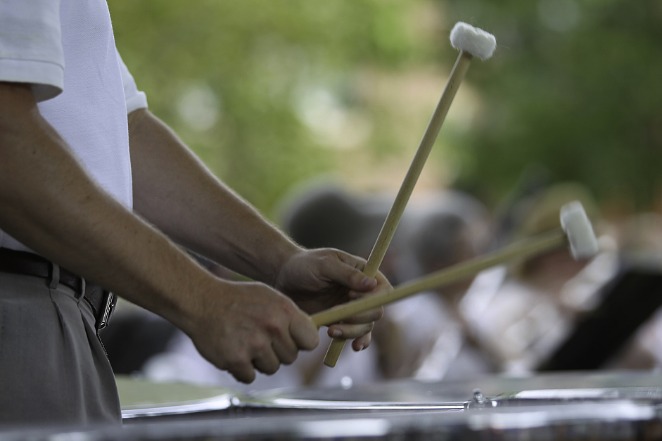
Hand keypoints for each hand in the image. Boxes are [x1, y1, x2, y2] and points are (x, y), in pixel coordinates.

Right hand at [183, 279, 318, 382]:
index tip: (291, 340)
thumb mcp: (269, 297)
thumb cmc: (238, 299)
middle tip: (260, 338)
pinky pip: (250, 377)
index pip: (310, 342)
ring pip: (272, 368)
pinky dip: (242, 369)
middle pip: (290, 358)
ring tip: (246, 342)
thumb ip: (290, 316)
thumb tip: (309, 336)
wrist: (201, 301)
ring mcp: (254, 345)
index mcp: (284, 311)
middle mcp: (272, 328)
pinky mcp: (236, 360)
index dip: (301, 343)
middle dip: (277, 351)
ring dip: (260, 361)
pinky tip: (234, 350)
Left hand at [274, 248, 388, 350]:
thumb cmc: (303, 264)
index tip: (350, 296)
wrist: (284, 279)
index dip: (372, 297)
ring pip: (366, 326)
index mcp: (362, 272)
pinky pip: (356, 334)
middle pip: (376, 311)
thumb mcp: (324, 264)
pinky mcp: (341, 321)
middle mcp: (362, 292)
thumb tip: (371, 284)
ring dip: (352, 332)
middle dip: (360, 318)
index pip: (382, 289)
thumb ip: (347, 274)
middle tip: (338, 316)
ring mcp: (352, 308)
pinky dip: (357, 341)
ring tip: (331, 331)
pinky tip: (353, 346)